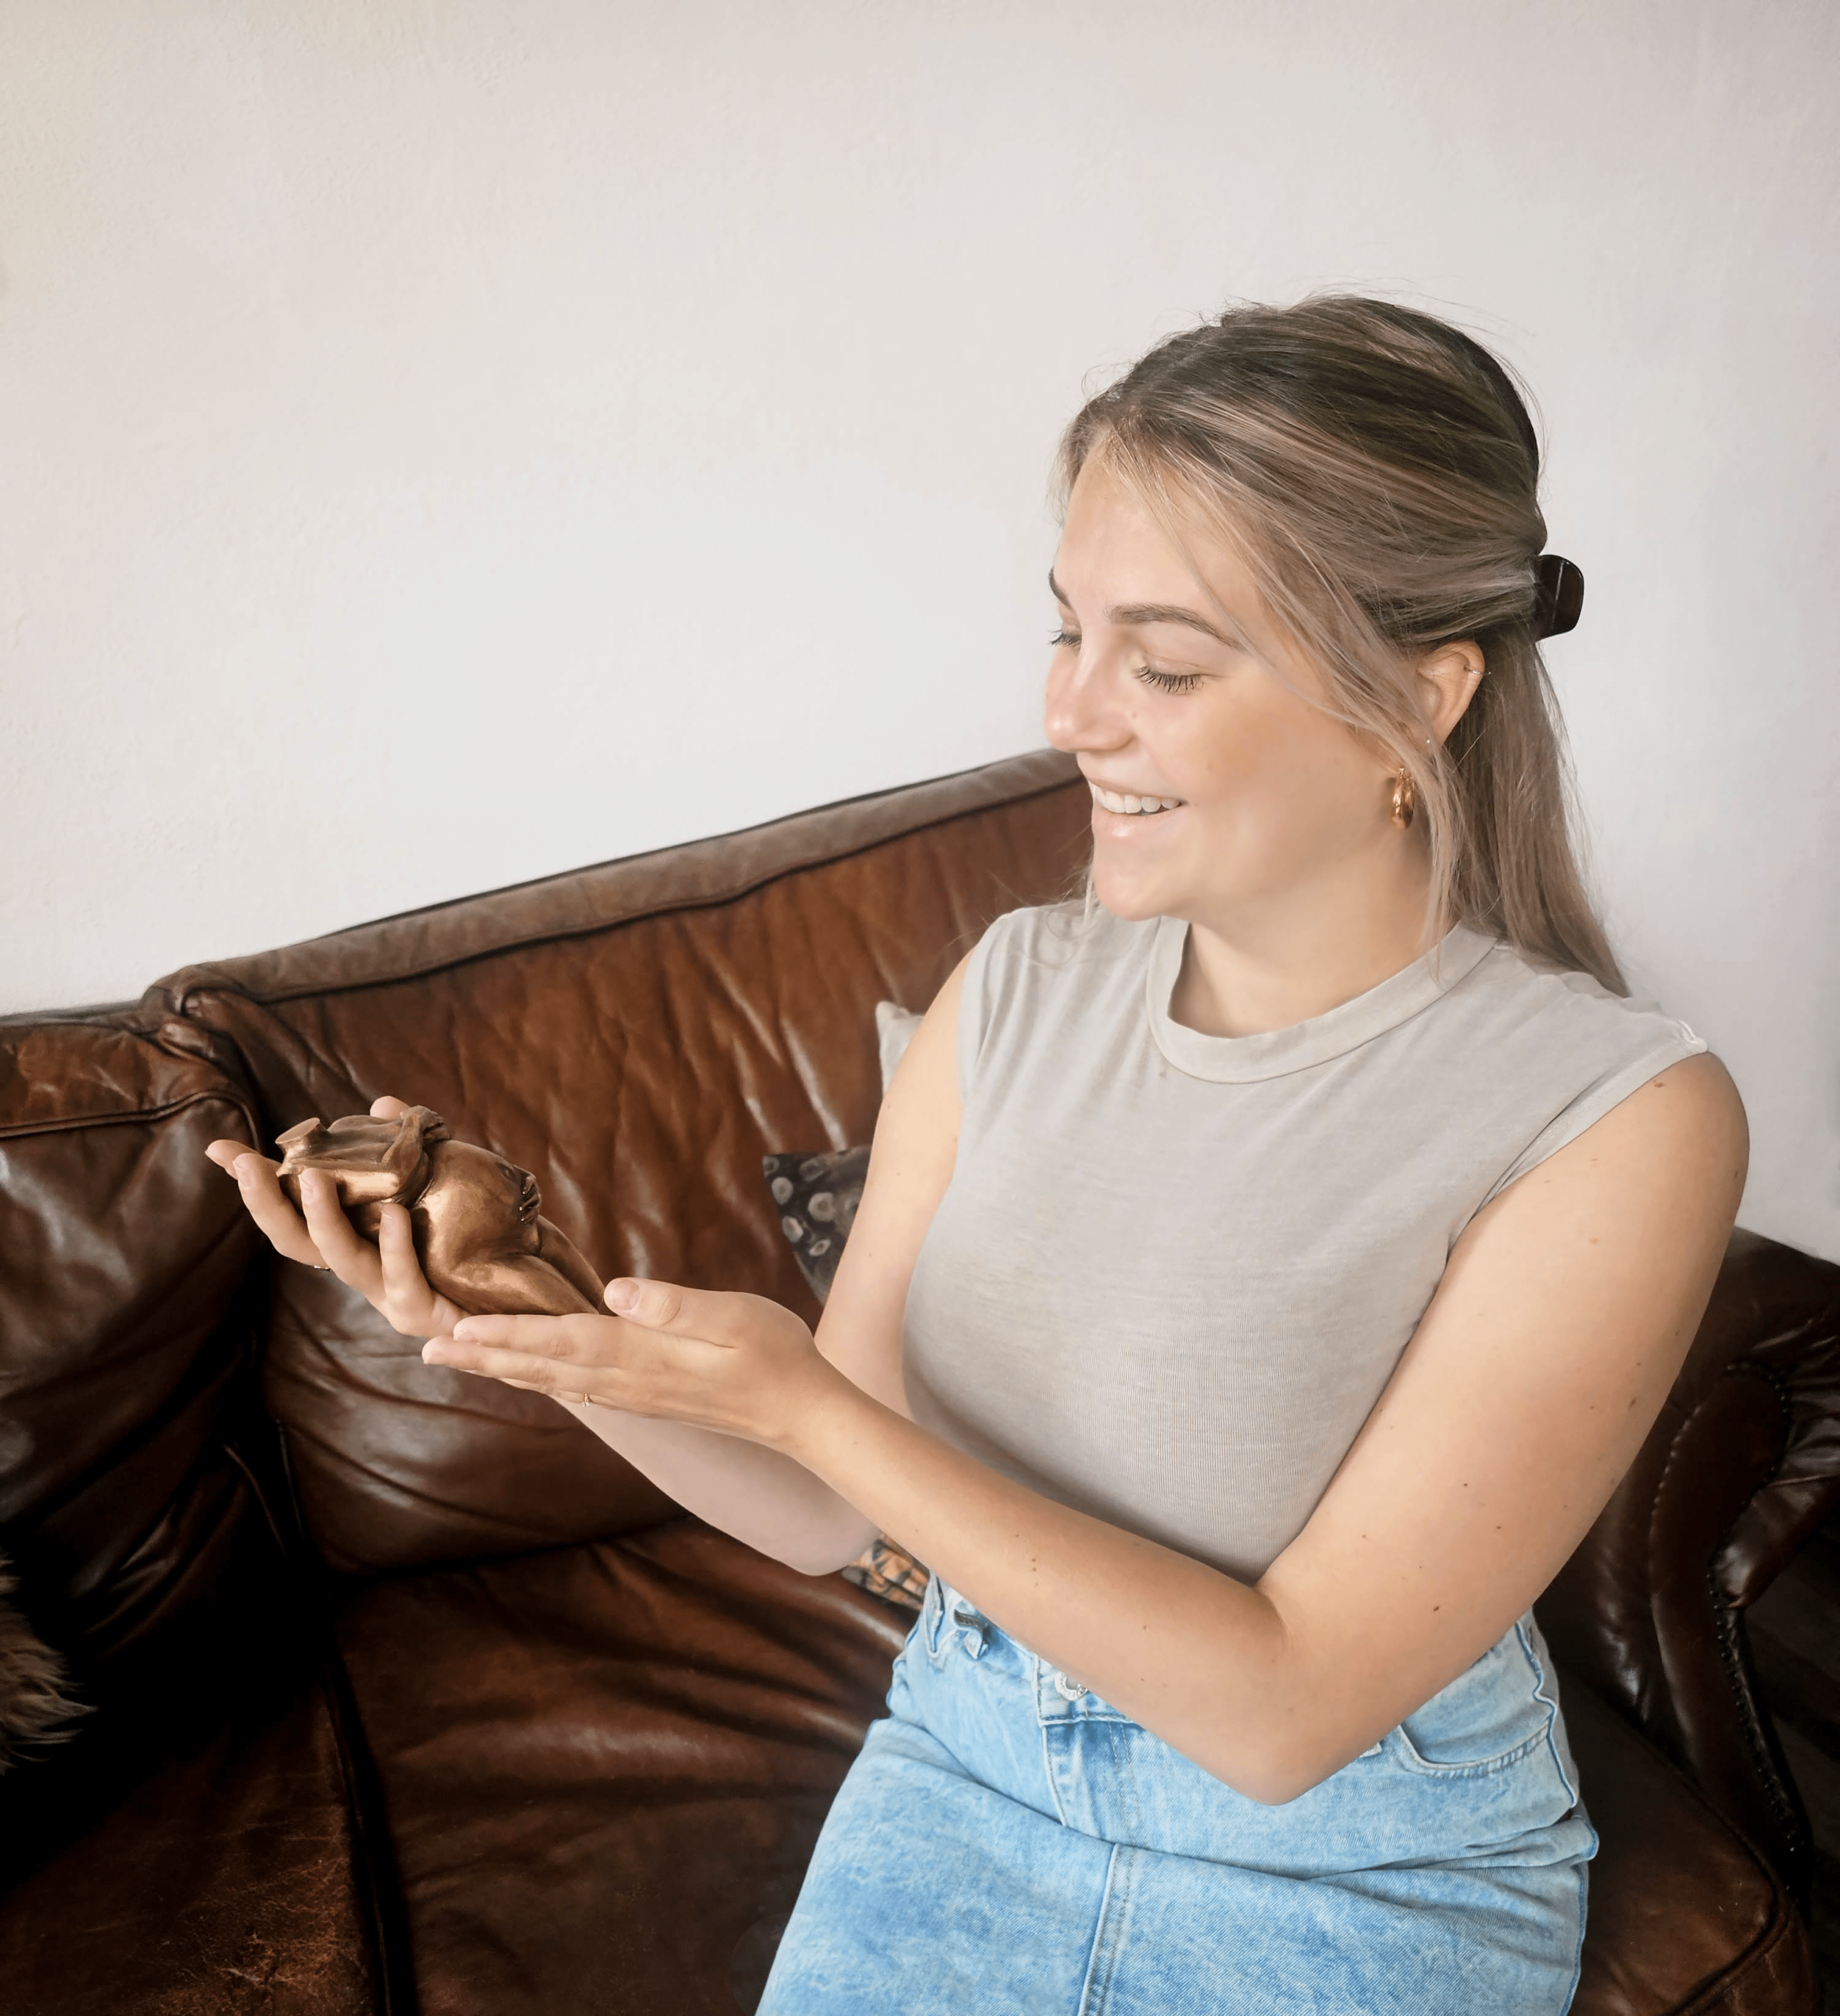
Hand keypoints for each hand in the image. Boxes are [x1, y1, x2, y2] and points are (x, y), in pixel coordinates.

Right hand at [204, 1094, 465, 1339]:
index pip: (293, 1213)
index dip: (256, 1186)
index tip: (220, 1151)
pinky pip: (404, 1280)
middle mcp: (362, 1271)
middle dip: (269, 1204)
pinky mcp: (424, 1312)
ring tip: (313, 1178)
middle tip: (252, 1165)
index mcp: (356, 1241)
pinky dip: (395, 1248)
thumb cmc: (476, 1241)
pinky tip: (393, 1215)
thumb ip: (409, 1151)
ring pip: (342, 1262)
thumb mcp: (441, 1185)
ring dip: (323, 1220)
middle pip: (299, 1243)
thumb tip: (380, 1105)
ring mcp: (387, 1296)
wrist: (526, 1297)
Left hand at [422, 1279, 839, 1448]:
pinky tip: (525, 1372)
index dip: (506, 1335)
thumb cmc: (776, 1354)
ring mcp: (634, 1396)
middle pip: (541, 1368)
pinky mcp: (645, 1399)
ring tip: (456, 1357)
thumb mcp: (736, 1316)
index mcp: (644, 1358)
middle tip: (425, 1349)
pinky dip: (537, 1377)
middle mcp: (628, 1383)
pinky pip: (576, 1388)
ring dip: (500, 1368)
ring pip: (552, 1381)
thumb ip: (675, 1304)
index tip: (456, 1329)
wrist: (802, 1414)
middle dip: (482, 1356)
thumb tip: (615, 1291)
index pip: (560, 1342)